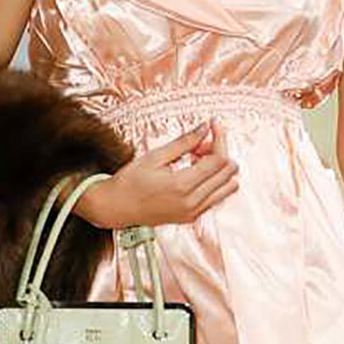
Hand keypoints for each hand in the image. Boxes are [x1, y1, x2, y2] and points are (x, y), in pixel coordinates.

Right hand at [78, 124, 239, 228]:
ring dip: (220, 169)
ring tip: (198, 158)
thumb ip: (184, 143)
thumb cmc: (130, 183)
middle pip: (228, 173)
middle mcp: (192, 202)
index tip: (214, 125)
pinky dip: (214, 182)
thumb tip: (205, 128)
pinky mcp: (192, 217)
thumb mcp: (155, 156)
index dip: (220, 138)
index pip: (219, 160)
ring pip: (228, 187)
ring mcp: (193, 212)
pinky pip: (216, 198)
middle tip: (202, 142)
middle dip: (220, 152)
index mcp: (182, 185)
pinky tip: (195, 172)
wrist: (116, 208)